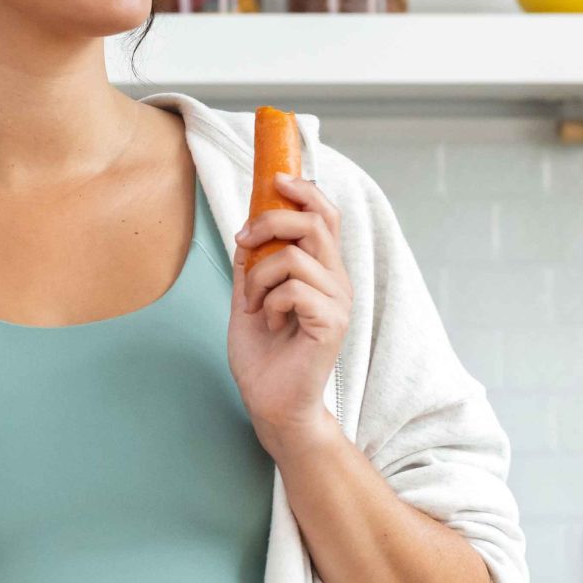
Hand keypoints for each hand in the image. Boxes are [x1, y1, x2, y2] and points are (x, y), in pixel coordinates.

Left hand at [229, 172, 348, 449]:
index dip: (305, 189)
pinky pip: (293, 289)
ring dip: (259, 276)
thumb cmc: (263, 356)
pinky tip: (271, 323)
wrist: (271, 403)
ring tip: (255, 304)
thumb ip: (253, 263)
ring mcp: (339, 301)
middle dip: (269, 221)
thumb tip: (247, 228)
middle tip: (244, 242)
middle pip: (314, 221)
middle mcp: (337, 280)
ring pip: (294, 256)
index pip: (326, 214)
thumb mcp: (249, 297)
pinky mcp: (332, 323)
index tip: (275, 178)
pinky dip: (269, 303)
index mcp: (323, 270)